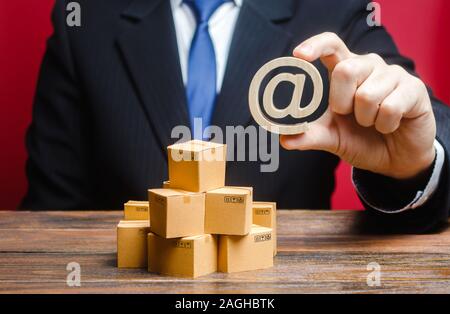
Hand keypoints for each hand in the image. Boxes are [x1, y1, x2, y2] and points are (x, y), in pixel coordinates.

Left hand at [280, 32, 436, 179]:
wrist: (395, 158)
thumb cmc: (361, 140)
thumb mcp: (332, 138)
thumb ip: (310, 136)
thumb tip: (284, 139)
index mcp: (345, 71)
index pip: (331, 45)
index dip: (315, 46)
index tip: (299, 55)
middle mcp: (368, 66)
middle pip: (345, 70)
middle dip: (342, 103)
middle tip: (350, 115)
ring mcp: (393, 75)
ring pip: (367, 94)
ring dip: (366, 119)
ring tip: (373, 122)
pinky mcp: (414, 89)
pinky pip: (390, 107)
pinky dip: (385, 125)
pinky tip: (391, 126)